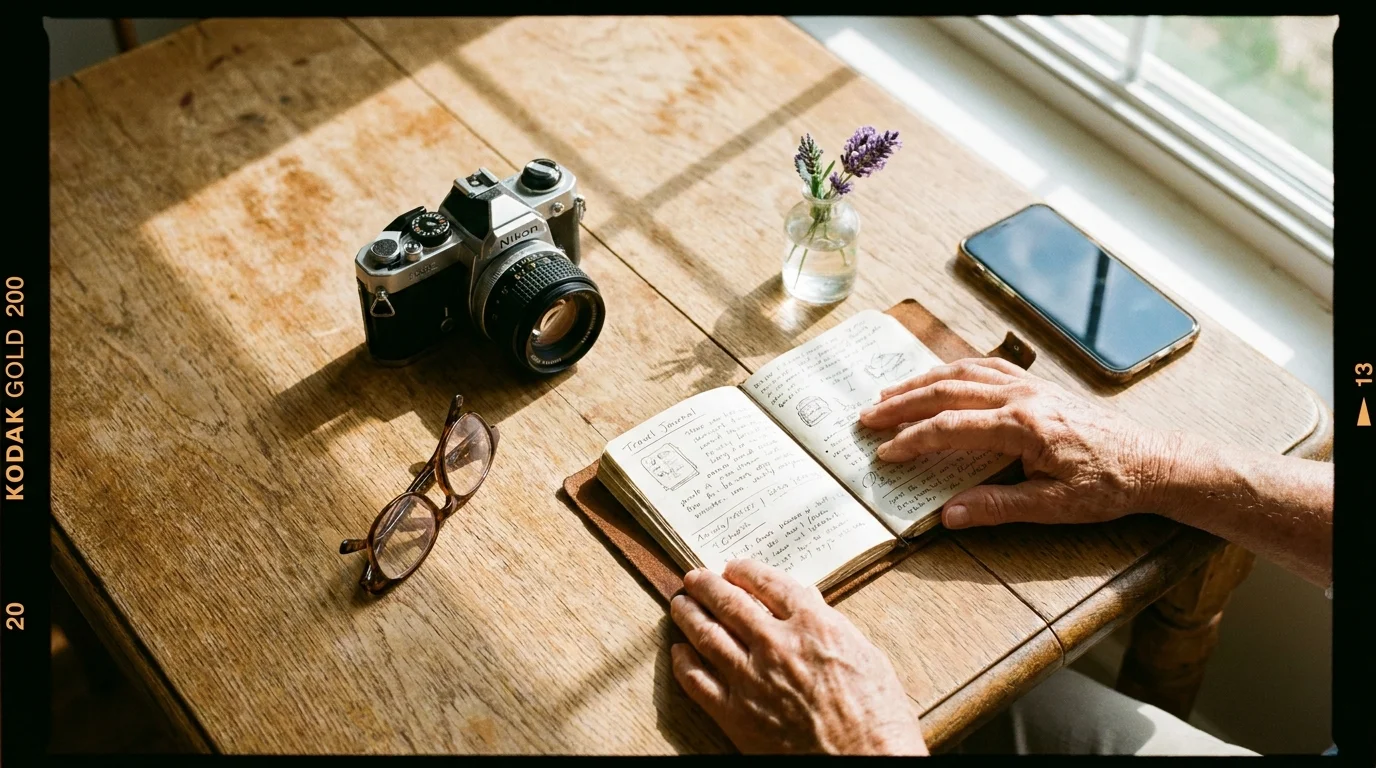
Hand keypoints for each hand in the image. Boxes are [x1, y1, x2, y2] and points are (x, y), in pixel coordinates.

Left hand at [669, 560, 926, 754]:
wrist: (866, 762)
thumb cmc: (876, 715)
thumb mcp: (866, 654)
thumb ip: (830, 625)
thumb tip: (807, 603)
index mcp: (813, 625)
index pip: (769, 583)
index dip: (745, 571)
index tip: (733, 567)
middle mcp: (776, 645)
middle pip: (729, 602)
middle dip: (707, 585)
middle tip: (695, 578)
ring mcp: (752, 679)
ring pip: (706, 635)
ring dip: (688, 614)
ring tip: (680, 604)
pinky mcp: (736, 715)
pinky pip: (697, 681)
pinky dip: (683, 662)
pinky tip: (678, 652)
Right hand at [858, 357, 1178, 528]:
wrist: (1152, 461)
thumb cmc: (1108, 486)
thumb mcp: (1054, 506)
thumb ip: (998, 507)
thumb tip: (949, 515)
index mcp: (1022, 426)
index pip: (950, 428)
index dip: (912, 441)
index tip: (885, 453)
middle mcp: (1021, 396)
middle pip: (946, 391)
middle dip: (902, 404)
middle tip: (867, 417)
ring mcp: (1030, 385)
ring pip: (963, 373)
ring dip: (922, 382)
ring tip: (890, 394)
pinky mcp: (1039, 385)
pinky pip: (986, 368)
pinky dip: (953, 371)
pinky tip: (939, 379)